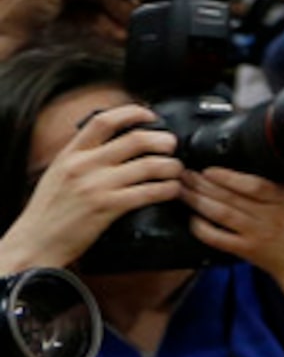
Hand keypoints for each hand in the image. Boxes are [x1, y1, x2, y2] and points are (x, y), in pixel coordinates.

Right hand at [0, 101, 178, 269]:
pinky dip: (167, 189)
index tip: (151, 116)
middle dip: (163, 140)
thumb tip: (113, 143)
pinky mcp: (107, 208)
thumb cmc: (48, 211)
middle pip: (136, 140)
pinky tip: (172, 190)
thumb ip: (82, 157)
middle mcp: (84, 166)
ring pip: (149, 166)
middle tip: (172, 145)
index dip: (133, 113)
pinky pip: (148, 192)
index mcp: (71, 154)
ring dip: (171, 166)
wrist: (34, 243)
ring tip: (176, 169)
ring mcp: (96, 186)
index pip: (104, 121)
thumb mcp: (58, 173)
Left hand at [183, 170, 283, 284]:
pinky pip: (218, 238)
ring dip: (197, 201)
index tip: (209, 169)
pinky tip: (192, 218)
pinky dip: (202, 228)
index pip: (254, 185)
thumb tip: (270, 151)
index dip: (228, 177)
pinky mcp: (246, 250)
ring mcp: (256, 234)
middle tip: (184, 173)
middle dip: (203, 185)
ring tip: (182, 189)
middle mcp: (269, 216)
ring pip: (221, 215)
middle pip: (230, 198)